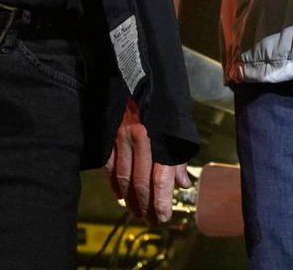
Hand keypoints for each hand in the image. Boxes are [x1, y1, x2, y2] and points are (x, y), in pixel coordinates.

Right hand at [103, 99, 189, 226]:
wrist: (143, 71)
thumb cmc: (167, 99)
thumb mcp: (180, 126)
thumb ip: (179, 157)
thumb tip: (183, 184)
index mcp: (162, 137)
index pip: (160, 181)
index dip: (161, 203)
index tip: (163, 218)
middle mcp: (142, 140)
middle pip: (141, 183)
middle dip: (146, 206)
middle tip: (150, 221)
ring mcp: (123, 138)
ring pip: (124, 178)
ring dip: (130, 199)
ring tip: (137, 212)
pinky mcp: (110, 134)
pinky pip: (109, 166)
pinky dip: (114, 183)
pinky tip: (119, 194)